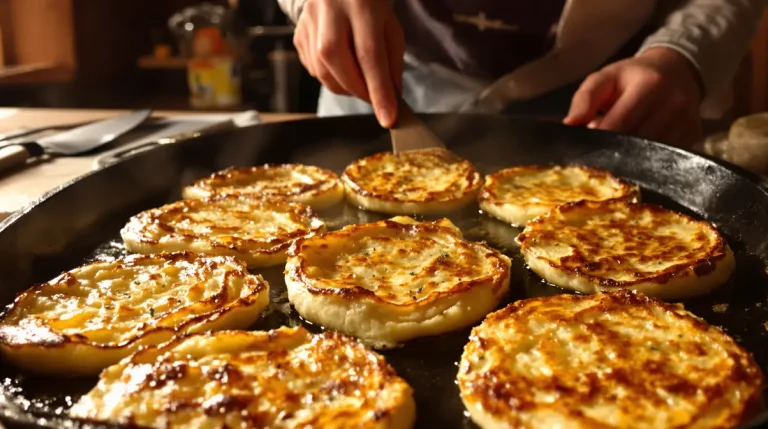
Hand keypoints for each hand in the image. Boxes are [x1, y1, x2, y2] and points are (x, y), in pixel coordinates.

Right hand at [293, 0, 404, 126]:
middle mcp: (329, 11)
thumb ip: (392, 61)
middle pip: (340, 66)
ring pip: (322, 72)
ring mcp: (309, 22)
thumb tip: (390, 98)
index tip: (388, 118)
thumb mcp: (391, 25)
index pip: (370, 56)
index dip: (379, 91)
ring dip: (345, 87)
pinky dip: (330, 77)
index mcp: (361, 5)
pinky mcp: (298, 33)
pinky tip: (342, 67)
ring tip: (360, 81)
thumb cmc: (371, 3)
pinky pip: (313, 69)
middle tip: (374, 97)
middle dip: (360, 91)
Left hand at [563, 47, 702, 146]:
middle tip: (598, 156)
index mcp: (649, 85)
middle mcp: (673, 104)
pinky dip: (648, 161)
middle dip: (613, 151)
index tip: (585, 149)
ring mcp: (687, 121)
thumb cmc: (634, 76)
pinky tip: (637, 155)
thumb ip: (585, 98)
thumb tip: (570, 125)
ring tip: (617, 153)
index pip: (619, 124)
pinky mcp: (694, 135)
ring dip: (631, 159)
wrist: (677, 69)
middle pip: (636, 143)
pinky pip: (667, 158)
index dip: (600, 139)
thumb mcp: (606, 77)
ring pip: (651, 155)